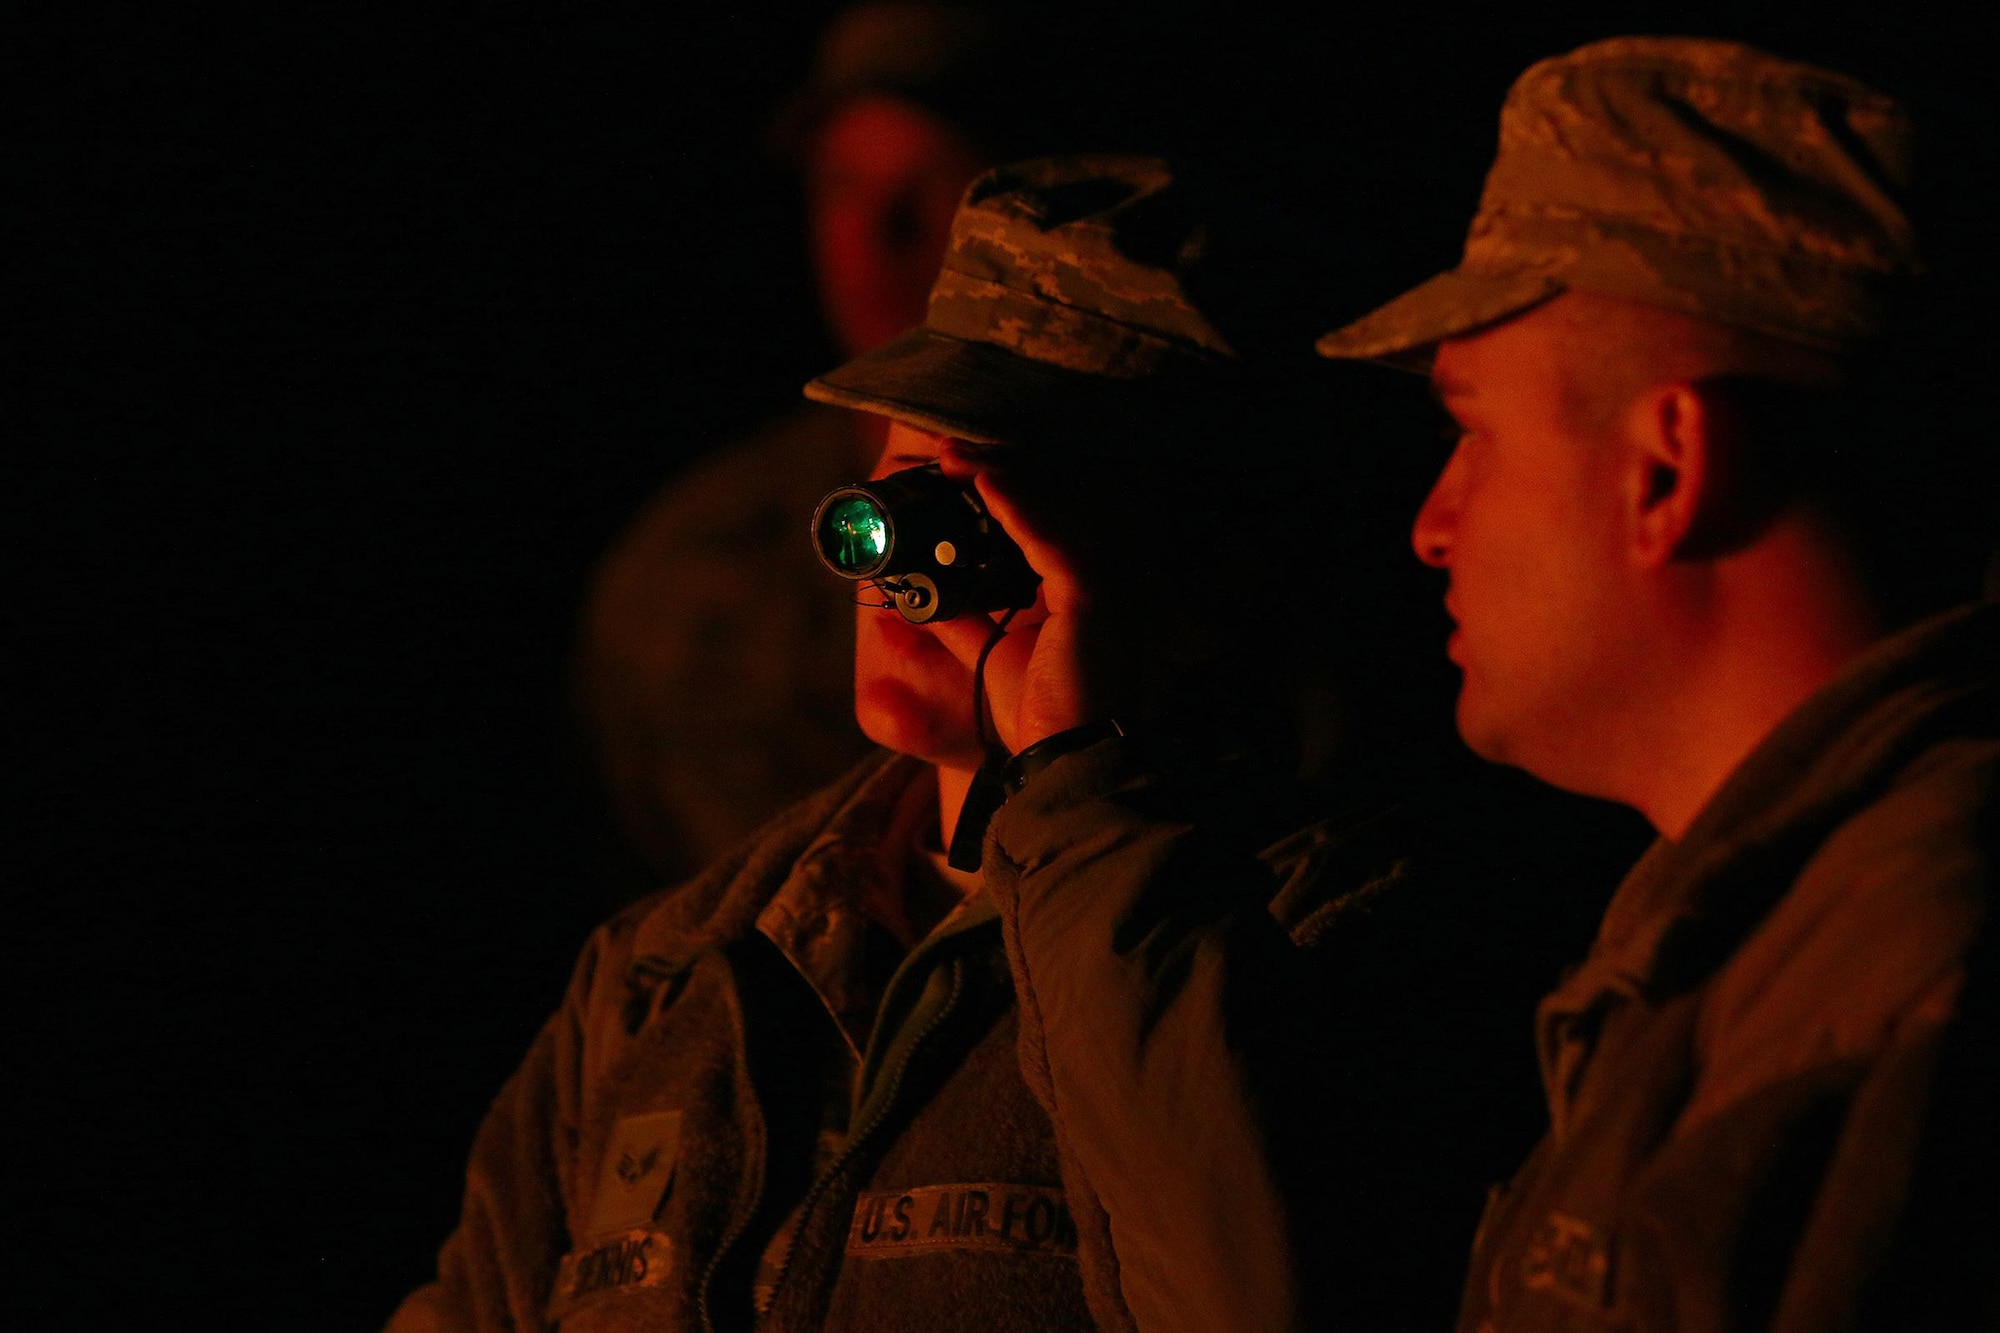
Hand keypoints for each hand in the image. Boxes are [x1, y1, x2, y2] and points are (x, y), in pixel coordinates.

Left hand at [924, 441, 1131, 753]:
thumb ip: (964, 619)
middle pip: (1054, 502)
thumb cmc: (1043, 716)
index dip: (1008, 488)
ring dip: (1001, 478)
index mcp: (1089, 589)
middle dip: (1001, 471)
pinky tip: (985, 484)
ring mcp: (1106, 585)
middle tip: (951, 454)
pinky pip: (1051, 539)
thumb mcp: (991, 653)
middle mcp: (1107, 578)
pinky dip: (1017, 508)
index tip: (961, 471)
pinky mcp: (1092, 599)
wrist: (1064, 762)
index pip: (1050, 519)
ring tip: (955, 459)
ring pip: (1052, 511)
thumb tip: (922, 593)